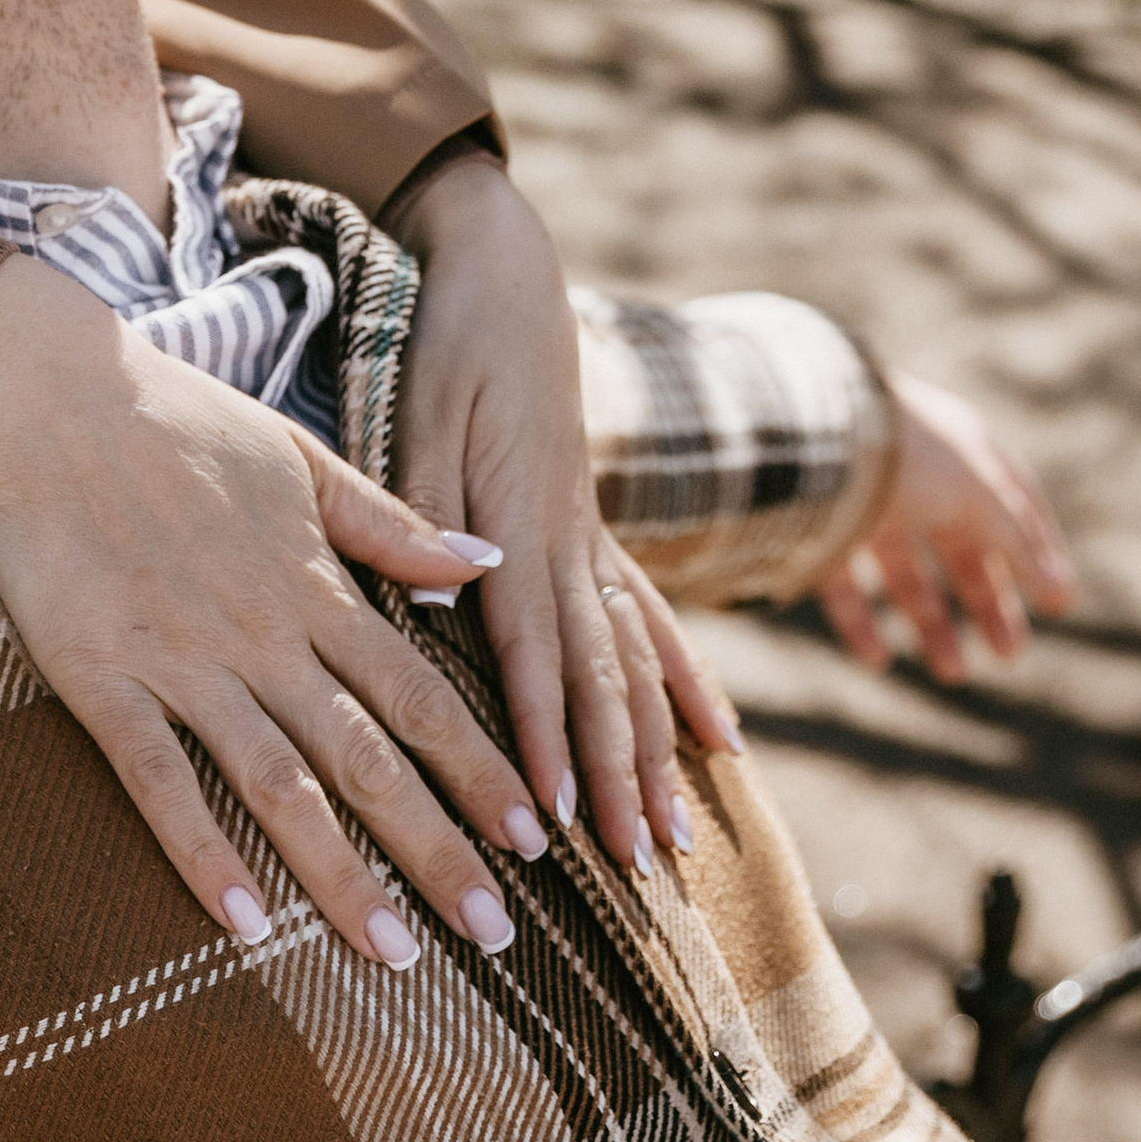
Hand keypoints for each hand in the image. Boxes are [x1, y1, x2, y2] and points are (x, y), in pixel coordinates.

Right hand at [0, 254, 552, 965]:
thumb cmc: (174, 418)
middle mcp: (262, 637)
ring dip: (343, 877)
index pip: (418, 694)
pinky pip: (161, 783)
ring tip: (397, 956)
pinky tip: (246, 926)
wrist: (46, 396)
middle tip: (497, 935)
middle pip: (367, 760)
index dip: (479, 770)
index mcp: (313, 584)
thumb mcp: (300, 455)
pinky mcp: (102, 681)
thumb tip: (485, 561)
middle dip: (438, 850)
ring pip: (280, 788)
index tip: (534, 839)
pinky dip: (203, 855)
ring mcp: (182, 664)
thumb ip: (389, 523)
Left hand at [387, 156, 741, 873]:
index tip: (556, 818)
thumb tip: (443, 603)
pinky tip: (721, 743)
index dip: (546, 738)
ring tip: (679, 840)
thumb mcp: (419, 413)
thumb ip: (428, 510)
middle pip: (604, 679)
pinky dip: (687, 684)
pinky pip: (655, 620)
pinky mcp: (595, 528)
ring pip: (639, 662)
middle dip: (620, 778)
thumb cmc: (448, 341)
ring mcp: (593, 540)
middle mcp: (571, 545)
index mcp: (521, 524)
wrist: (506, 271)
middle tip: (642, 870)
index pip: (536, 653)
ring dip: (658, 754)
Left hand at [819, 373, 1074, 680]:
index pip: (1013, 504)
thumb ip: (1017, 543)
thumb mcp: (975, 496)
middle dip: (987, 601)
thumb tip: (1058, 591)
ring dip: (930, 623)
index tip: (1059, 602)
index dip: (1037, 552)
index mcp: (960, 451)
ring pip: (904, 572)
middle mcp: (913, 476)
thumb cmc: (905, 456)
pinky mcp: (814, 529)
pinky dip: (860, 623)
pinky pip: (842, 584)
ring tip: (952, 674)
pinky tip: (878, 661)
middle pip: (960, 546)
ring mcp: (862, 502)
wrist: (808, 436)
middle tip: (1009, 655)